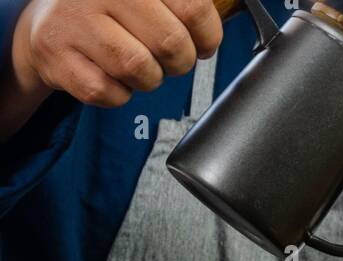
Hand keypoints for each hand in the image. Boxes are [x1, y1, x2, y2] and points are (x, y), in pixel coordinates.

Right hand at [10, 0, 221, 111]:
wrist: (49, 21)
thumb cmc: (110, 9)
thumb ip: (183, 5)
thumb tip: (217, 24)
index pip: (192, 6)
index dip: (208, 35)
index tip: (204, 43)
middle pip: (171, 42)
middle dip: (180, 61)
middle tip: (171, 58)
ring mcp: (76, 21)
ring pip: (141, 69)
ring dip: (150, 78)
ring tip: (140, 64)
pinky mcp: (59, 56)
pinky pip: (110, 93)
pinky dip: (119, 94)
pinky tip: (112, 75)